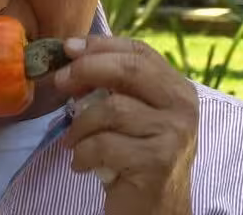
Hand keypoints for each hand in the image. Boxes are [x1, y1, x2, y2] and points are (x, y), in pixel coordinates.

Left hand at [54, 36, 198, 214]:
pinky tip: (82, 163)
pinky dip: (82, 153)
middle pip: (128, 70)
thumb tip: (71, 56)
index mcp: (177, 88)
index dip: (101, 45)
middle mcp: (182, 107)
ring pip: (111, 109)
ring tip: (73, 140)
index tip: (69, 48)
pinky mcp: (157, 162)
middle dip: (86, 70)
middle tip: (60, 83)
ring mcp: (173, 134)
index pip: (139, 51)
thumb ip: (113, 86)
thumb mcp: (131, 115)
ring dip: (80, 125)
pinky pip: (104, 145)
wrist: (156, 211)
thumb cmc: (136, 157)